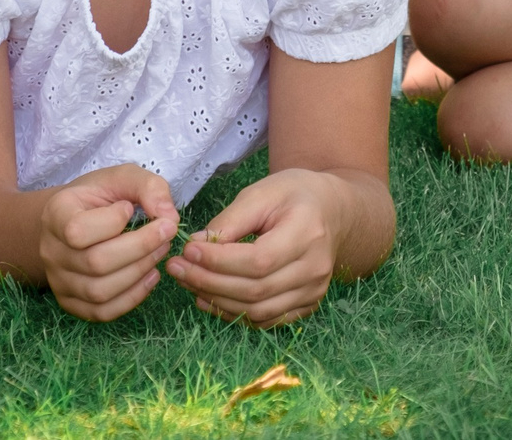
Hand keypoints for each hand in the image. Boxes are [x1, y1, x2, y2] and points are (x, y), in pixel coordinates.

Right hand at [37, 164, 179, 320]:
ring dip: (139, 273)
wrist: (76, 219)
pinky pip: (101, 312)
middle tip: (166, 232)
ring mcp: (58, 281)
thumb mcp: (122, 177)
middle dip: (140, 248)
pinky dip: (132, 298)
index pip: (77, 231)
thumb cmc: (100, 197)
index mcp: (56, 215)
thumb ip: (148, 188)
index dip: (112, 222)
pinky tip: (150, 276)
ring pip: (99, 292)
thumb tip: (169, 217)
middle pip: (95, 264)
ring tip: (160, 252)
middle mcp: (51, 252)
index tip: (130, 208)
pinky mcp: (71, 302)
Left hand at [165, 168, 342, 326]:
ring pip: (258, 311)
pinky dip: (233, 314)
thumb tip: (196, 245)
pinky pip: (265, 320)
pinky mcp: (306, 305)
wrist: (334, 212)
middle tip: (176, 267)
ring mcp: (313, 291)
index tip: (187, 249)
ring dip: (217, 301)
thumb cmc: (295, 195)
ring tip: (188, 282)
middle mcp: (315, 268)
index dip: (218, 261)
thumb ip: (230, 220)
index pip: (258, 260)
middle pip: (255, 290)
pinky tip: (209, 298)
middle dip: (208, 281)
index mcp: (307, 233)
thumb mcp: (263, 192)